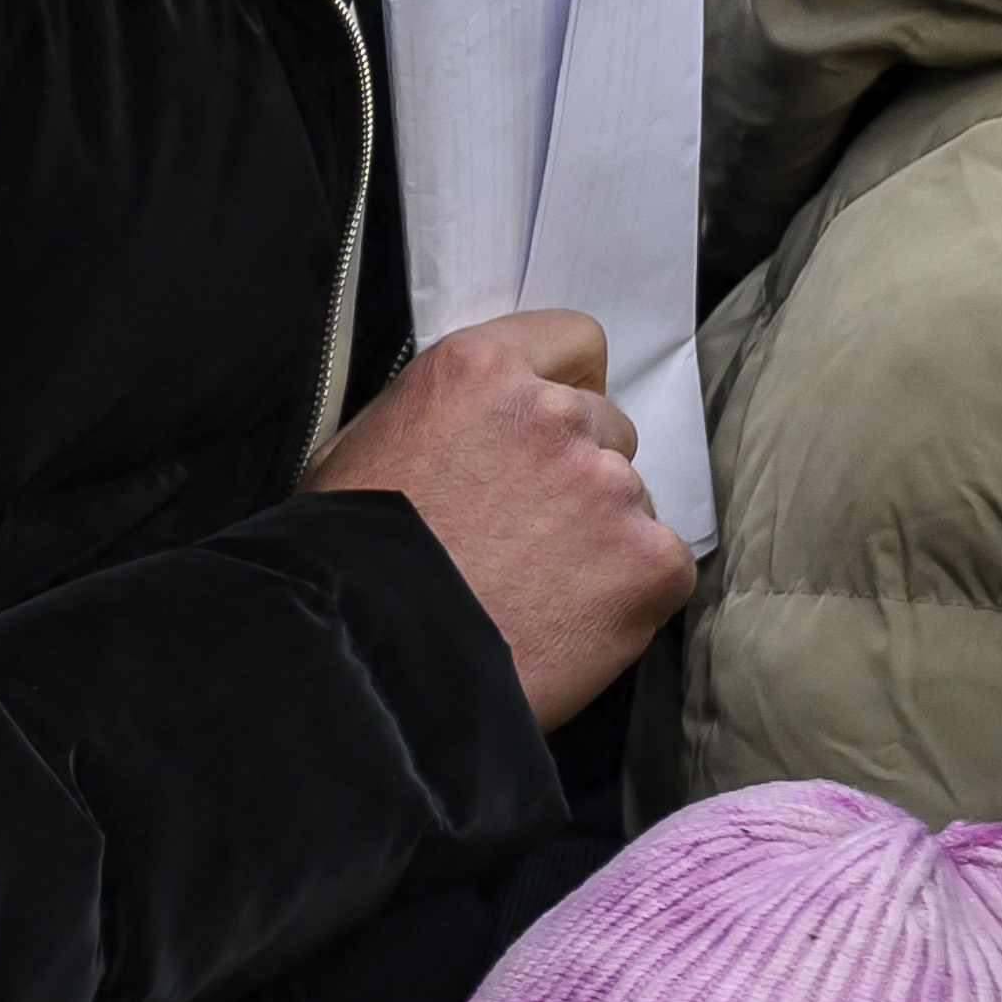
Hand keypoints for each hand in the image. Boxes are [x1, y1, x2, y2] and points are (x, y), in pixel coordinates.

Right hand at [304, 307, 688, 727]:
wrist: (366, 661)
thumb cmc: (342, 563)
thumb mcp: (358, 450)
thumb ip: (439, 417)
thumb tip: (472, 427)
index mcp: (478, 373)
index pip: (572, 341)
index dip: (562, 384)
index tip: (545, 428)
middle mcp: (554, 415)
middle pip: (606, 427)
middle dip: (573, 472)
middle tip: (520, 532)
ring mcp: (610, 487)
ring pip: (630, 500)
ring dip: (595, 535)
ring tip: (530, 590)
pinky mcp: (649, 562)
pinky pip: (659, 567)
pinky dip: (622, 595)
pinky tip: (562, 622)